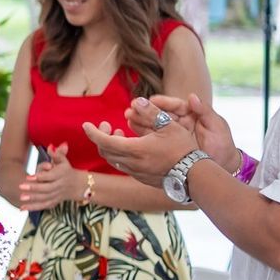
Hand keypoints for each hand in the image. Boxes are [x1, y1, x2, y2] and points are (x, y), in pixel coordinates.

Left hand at [18, 142, 83, 210]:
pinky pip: (44, 206)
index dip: (40, 177)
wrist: (79, 185)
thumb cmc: (66, 170)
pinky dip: (34, 207)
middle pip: (46, 188)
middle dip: (33, 188)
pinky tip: (22, 208)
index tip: (29, 177)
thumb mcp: (63, 161)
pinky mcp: (55, 202)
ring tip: (21, 198)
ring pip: (45, 198)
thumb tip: (51, 146)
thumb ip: (57, 153)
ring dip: (33, 199)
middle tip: (21, 186)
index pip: (50, 176)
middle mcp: (60, 186)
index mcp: (61, 175)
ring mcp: (57, 195)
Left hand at [81, 104, 198, 187]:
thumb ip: (151, 112)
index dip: (92, 133)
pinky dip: (119, 155)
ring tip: (119, 135)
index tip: (85, 125)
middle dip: (100, 138)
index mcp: (134, 150)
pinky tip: (130, 147)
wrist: (194, 175)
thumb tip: (136, 101)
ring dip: (110, 147)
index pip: (104, 141)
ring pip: (113, 160)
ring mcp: (136, 173)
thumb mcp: (169, 125)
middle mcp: (131, 164)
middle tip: (106, 126)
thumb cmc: (183, 148)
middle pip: (105, 151)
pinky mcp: (141, 179)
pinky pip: (123, 166)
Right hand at [128, 93, 240, 173]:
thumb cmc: (223, 145)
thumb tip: (192, 96)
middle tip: (133, 108)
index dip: (163, 102)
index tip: (151, 100)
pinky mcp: (167, 147)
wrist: (224, 166)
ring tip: (128, 118)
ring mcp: (173, 136)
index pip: (175, 106)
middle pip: (160, 115)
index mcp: (191, 115)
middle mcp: (180, 123)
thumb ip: (205, 111)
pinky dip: (141, 135)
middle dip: (146, 111)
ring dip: (140, 121)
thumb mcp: (217, 126)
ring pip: (154, 126)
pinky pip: (152, 139)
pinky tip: (131, 131)